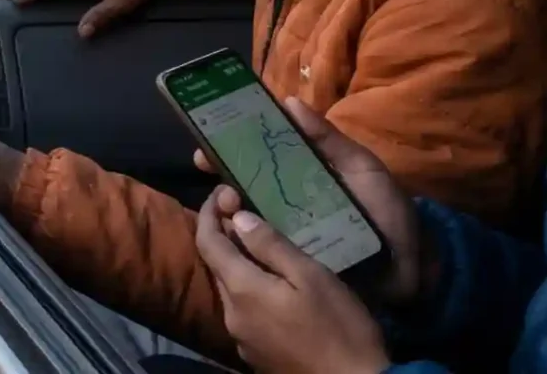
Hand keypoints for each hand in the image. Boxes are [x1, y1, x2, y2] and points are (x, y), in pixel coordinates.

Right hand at [192, 98, 426, 304]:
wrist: (413, 267)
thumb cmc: (389, 211)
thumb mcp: (362, 167)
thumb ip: (329, 139)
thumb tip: (289, 101)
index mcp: (303, 174)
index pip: (261, 154)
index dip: (233, 143)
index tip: (209, 133)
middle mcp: (289, 201)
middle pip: (245, 183)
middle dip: (221, 171)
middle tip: (207, 164)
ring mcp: (289, 233)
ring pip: (248, 214)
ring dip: (229, 203)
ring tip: (226, 198)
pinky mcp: (293, 260)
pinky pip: (264, 247)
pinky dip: (246, 238)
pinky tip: (234, 229)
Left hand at [195, 190, 390, 373]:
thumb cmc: (339, 327)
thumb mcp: (311, 277)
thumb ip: (271, 246)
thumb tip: (237, 218)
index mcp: (241, 290)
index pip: (207, 241)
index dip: (208, 212)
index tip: (224, 191)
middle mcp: (231, 315)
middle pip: (216, 266)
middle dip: (224, 235)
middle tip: (245, 211)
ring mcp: (242, 338)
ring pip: (231, 290)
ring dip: (238, 264)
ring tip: (263, 246)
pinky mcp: (255, 354)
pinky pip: (245, 313)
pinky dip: (251, 290)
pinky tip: (275, 287)